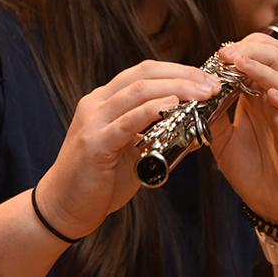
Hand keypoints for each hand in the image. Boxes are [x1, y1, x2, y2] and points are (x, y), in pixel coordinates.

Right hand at [37, 60, 220, 239]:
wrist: (64, 207)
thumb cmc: (101, 179)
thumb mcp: (131, 148)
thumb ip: (153, 132)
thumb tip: (192, 125)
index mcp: (105, 100)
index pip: (145, 72)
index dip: (179, 69)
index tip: (207, 77)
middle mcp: (97, 103)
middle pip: (145, 74)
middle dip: (184, 74)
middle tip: (213, 83)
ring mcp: (93, 121)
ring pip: (139, 91)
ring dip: (177, 88)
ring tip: (204, 93)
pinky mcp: (95, 143)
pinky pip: (128, 121)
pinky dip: (153, 109)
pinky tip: (174, 104)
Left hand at [211, 35, 277, 224]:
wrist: (273, 203)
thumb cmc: (252, 171)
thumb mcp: (222, 140)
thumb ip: (212, 117)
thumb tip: (191, 98)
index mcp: (254, 99)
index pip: (252, 61)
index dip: (237, 52)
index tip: (216, 54)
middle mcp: (272, 101)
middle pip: (270, 59)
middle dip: (249, 50)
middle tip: (226, 53)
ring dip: (261, 67)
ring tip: (241, 62)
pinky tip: (271, 94)